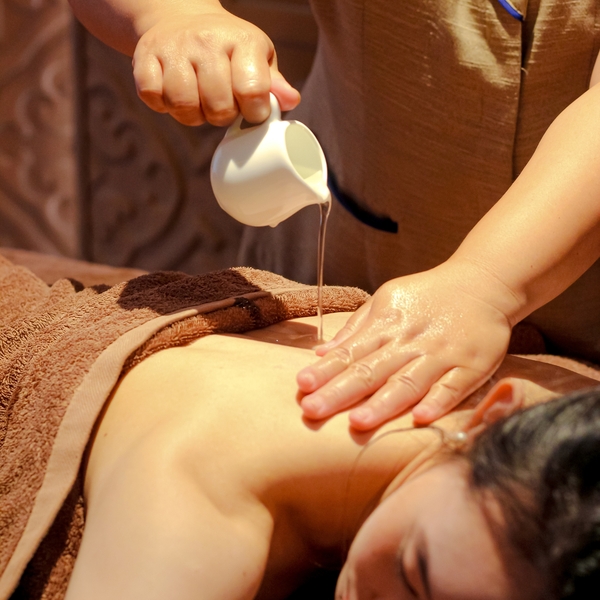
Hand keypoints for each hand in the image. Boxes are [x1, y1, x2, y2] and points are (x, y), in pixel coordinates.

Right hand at [132, 6, 299, 125]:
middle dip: (222, 117)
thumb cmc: (228, 48)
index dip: (255, 113)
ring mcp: (173, 47)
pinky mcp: (144, 57)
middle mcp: (207, 40)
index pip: (253, 92)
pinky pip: (152, 97)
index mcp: (242, 41)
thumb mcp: (257, 58)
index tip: (253, 111)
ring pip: (183, 105)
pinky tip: (173, 94)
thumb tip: (291, 101)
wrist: (180, 17)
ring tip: (199, 102)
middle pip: (217, 106)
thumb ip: (274, 84)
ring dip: (192, 115)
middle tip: (222, 106)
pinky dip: (163, 105)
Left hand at [297, 262, 514, 429]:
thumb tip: (321, 353)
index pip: (351, 352)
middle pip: (372, 370)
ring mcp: (441, 354)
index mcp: (387, 324)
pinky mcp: (471, 366)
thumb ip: (356, 328)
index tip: (302, 385)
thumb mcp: (387, 299)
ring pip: (409, 382)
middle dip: (340, 391)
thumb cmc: (427, 296)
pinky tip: (420, 419)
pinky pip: (453, 386)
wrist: (483, 283)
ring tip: (357, 422)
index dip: (326, 370)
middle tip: (312, 410)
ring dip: (383, 403)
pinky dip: (438, 402)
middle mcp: (410, 341)